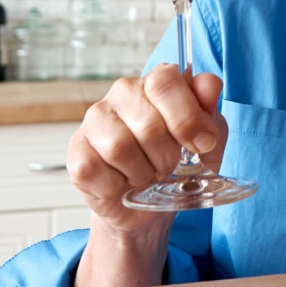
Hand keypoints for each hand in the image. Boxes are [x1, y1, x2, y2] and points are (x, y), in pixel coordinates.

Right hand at [69, 64, 225, 232]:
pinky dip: (118, 185)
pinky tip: (124, 182)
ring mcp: (95, 120)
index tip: (203, 143)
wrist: (149, 204)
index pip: (166, 82)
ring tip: (147, 174)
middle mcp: (122, 94)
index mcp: (155, 83)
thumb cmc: (179, 161)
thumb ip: (209, 109)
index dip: (188, 118)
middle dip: (167, 155)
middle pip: (148, 123)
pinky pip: (95, 169)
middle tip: (169, 165)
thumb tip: (209, 84)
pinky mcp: (76, 151)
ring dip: (143, 172)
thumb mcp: (208, 136)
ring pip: (120, 147)